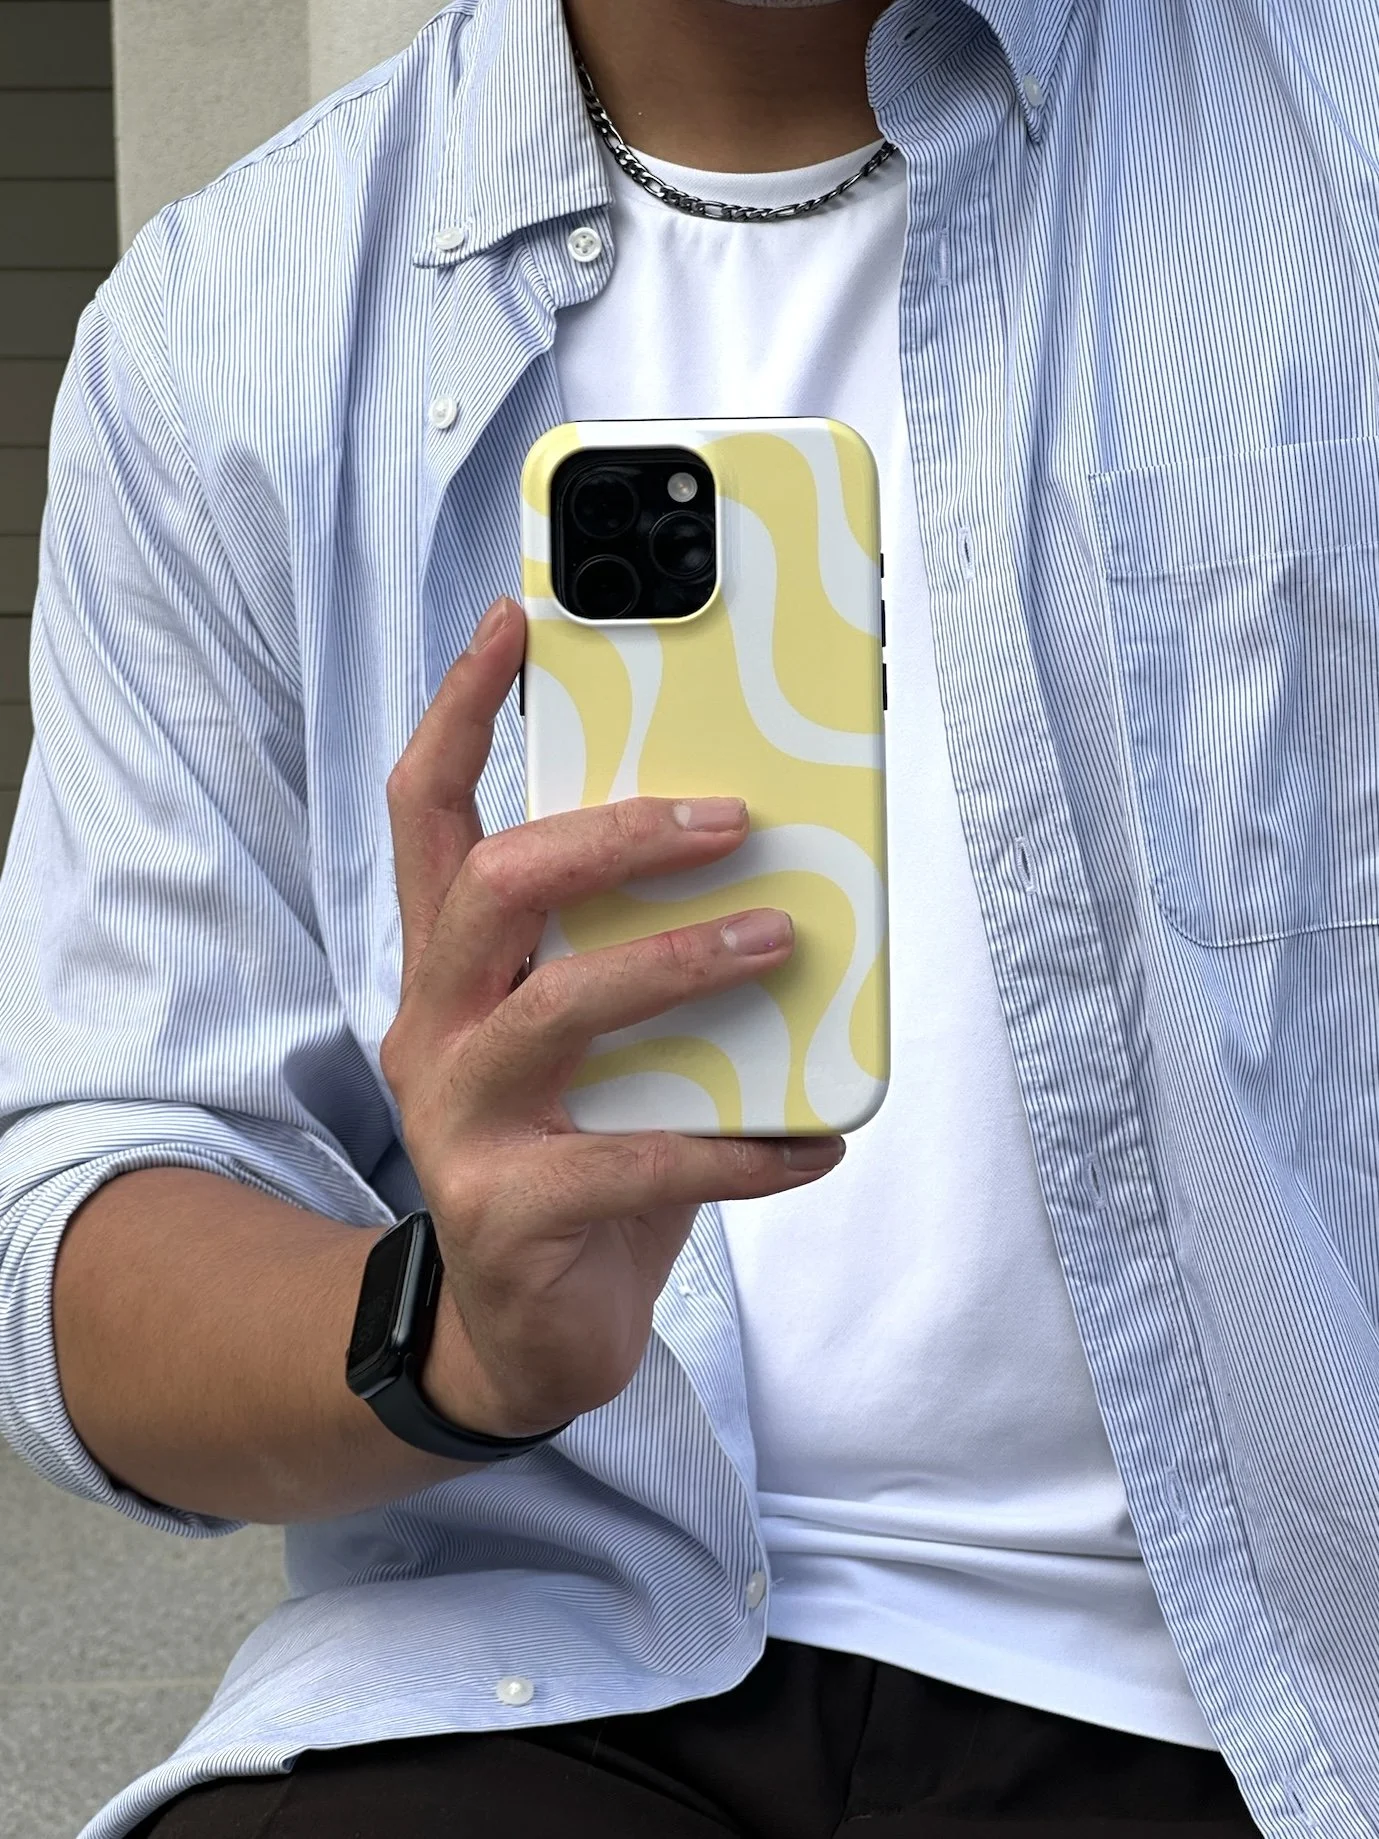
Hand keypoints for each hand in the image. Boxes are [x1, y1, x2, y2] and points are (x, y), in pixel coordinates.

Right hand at [379, 596, 844, 1439]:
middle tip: (731, 818)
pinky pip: (640, 1162)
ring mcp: (460, 1121)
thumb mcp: (596, 1040)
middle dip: (616, 834)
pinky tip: (815, 1142)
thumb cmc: (577, 1152)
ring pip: (563, 1007)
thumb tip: (781, 867)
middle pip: (498, 884)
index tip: (515, 618)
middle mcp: (436, 1026)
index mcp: (452, 967)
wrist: (522, 1332)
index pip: (428, 811)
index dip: (463, 710)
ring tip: (785, 940)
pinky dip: (742, 1145)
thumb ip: (638, 953)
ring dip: (686, 963)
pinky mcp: (508, 1210)